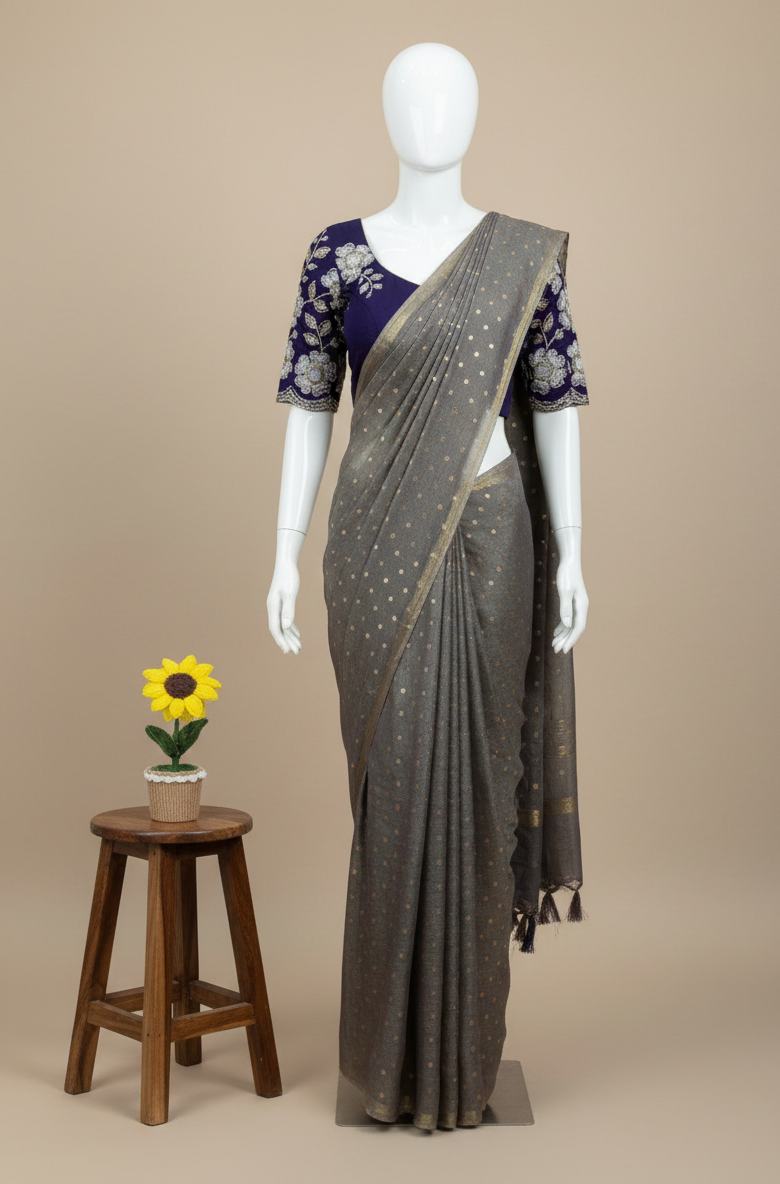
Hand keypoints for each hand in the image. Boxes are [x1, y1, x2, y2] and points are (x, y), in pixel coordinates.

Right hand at [266, 555, 301, 653]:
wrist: (286, 564)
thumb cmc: (289, 577)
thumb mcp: (290, 593)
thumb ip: (288, 610)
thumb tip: (286, 626)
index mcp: (273, 607)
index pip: (275, 629)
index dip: (281, 641)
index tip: (288, 651)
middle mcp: (273, 609)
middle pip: (279, 630)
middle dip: (287, 642)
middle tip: (296, 652)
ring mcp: (276, 607)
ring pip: (282, 626)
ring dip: (290, 637)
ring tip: (299, 647)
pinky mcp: (281, 604)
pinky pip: (285, 620)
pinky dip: (291, 628)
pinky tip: (297, 634)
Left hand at [552, 527, 587, 653]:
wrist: (569, 562)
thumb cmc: (566, 575)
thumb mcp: (564, 591)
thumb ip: (566, 608)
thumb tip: (567, 624)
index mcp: (582, 606)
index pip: (578, 628)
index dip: (571, 640)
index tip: (564, 650)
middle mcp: (581, 608)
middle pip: (574, 629)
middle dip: (566, 640)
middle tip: (556, 651)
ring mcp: (576, 606)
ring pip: (570, 625)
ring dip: (563, 636)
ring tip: (554, 645)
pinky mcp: (571, 603)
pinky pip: (567, 619)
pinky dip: (561, 627)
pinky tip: (555, 633)